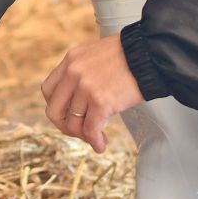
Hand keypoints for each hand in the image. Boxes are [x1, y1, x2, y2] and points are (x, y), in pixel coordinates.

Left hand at [40, 33, 143, 153]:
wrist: (149, 54)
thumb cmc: (129, 55)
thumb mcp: (95, 54)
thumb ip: (82, 72)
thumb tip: (78, 100)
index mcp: (71, 60)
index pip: (48, 90)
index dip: (56, 107)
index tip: (68, 114)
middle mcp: (73, 73)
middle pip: (54, 110)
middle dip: (65, 126)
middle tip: (79, 132)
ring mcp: (86, 88)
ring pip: (74, 124)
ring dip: (85, 136)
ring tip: (97, 139)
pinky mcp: (101, 102)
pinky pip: (91, 130)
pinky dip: (95, 141)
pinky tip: (101, 144)